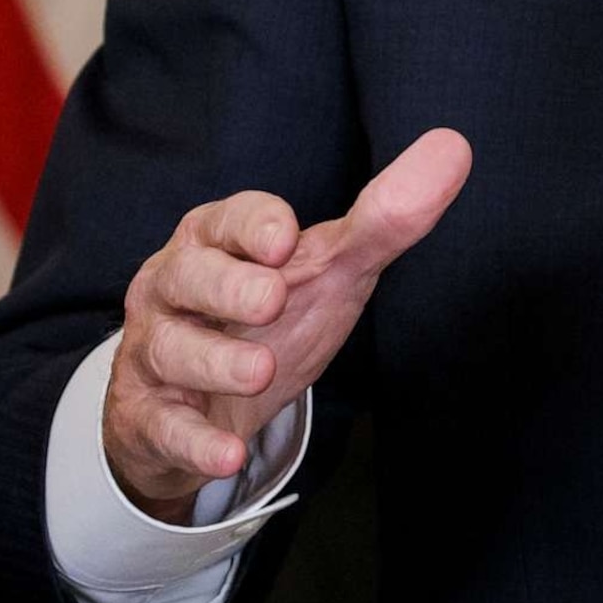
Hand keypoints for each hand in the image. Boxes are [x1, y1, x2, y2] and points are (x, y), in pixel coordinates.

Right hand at [102, 128, 472, 521]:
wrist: (204, 401)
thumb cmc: (267, 313)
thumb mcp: (328, 267)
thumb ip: (386, 217)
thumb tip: (454, 147)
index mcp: (216, 239)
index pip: (227, 218)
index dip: (254, 226)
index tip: (285, 240)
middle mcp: (174, 285)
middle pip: (187, 275)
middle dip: (226, 286)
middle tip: (270, 300)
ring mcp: (155, 350)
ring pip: (169, 348)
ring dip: (215, 361)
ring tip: (260, 372)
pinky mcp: (149, 415)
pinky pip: (164, 426)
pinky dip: (195, 442)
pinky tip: (229, 455)